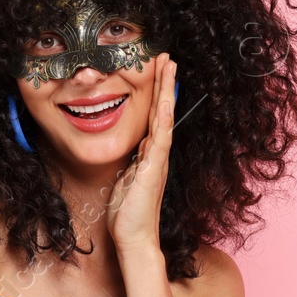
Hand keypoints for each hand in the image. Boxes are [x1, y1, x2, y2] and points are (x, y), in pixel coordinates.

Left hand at [107, 54, 175, 255]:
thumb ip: (133, 164)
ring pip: (165, 119)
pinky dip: (164, 118)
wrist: (133, 238)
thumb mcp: (126, 180)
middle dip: (164, 84)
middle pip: (163, 112)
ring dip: (166, 92)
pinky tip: (166, 101)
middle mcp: (157, 154)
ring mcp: (157, 161)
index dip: (157, 94)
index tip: (158, 72)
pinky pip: (161, 139)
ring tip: (169, 67)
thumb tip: (135, 151)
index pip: (155, 118)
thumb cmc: (128, 214)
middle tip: (167, 58)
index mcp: (150, 156)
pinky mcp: (152, 170)